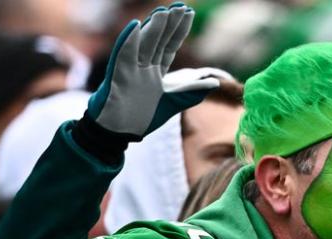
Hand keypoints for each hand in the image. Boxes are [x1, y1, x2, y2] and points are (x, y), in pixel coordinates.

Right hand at [86, 4, 222, 138]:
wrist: (118, 133)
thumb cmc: (141, 118)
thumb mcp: (171, 103)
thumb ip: (190, 92)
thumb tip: (214, 84)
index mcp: (154, 71)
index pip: (169, 46)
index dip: (179, 31)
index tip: (189, 13)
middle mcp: (142, 66)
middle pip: (157, 41)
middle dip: (169, 24)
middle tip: (180, 7)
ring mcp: (129, 70)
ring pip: (142, 45)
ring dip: (152, 29)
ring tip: (163, 12)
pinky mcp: (117, 77)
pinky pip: (122, 56)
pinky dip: (127, 42)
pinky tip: (134, 27)